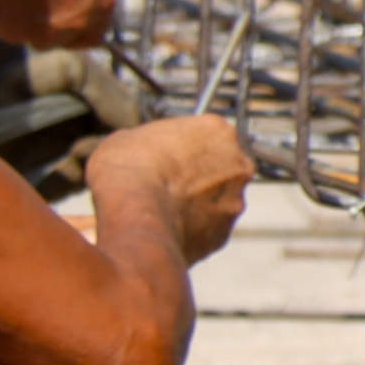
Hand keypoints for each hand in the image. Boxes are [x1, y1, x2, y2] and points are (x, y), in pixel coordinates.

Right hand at [85, 115, 254, 262]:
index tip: (169, 160)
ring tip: (164, 212)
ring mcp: (235, 200)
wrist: (135, 215)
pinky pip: (209, 230)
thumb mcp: (127, 138)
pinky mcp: (224, 234)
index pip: (208, 136)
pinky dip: (192, 231)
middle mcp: (237, 163)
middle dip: (200, 178)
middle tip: (170, 187)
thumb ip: (148, 141)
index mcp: (216, 130)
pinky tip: (167, 230)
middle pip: (221, 168)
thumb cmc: (128, 169)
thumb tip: (140, 151)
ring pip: (218, 202)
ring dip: (198, 206)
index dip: (185, 150)